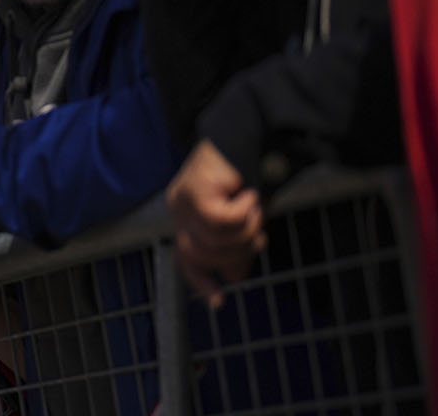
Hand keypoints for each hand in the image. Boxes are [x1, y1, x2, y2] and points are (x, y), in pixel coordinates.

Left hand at [167, 140, 263, 307]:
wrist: (254, 136)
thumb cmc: (250, 175)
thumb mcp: (244, 220)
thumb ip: (235, 245)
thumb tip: (232, 277)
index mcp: (186, 216)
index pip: (186, 258)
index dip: (201, 280)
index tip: (218, 302)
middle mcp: (179, 209)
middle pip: (205, 257)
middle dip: (237, 253)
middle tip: (258, 234)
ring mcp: (183, 202)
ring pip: (217, 242)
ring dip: (246, 229)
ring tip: (254, 207)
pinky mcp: (194, 194)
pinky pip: (223, 223)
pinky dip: (244, 213)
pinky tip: (248, 195)